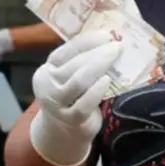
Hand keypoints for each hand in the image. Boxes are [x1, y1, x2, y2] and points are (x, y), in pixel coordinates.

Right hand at [29, 32, 121, 165]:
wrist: (63, 131)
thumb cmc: (72, 97)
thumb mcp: (69, 77)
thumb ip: (82, 61)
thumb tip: (108, 40)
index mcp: (47, 70)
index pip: (66, 51)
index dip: (87, 41)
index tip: (107, 35)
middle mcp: (48, 86)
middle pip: (74, 65)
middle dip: (98, 53)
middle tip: (117, 46)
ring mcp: (58, 104)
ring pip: (78, 82)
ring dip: (99, 67)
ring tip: (115, 58)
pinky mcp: (71, 120)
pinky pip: (84, 103)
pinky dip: (97, 90)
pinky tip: (107, 80)